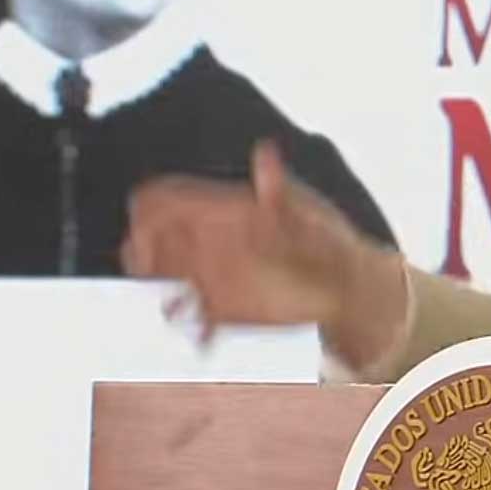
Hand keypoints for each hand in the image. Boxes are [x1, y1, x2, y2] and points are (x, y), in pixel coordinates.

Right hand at [122, 140, 406, 364]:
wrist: (347, 286)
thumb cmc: (327, 236)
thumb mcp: (305, 208)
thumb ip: (278, 188)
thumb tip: (265, 154)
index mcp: (222, 208)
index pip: (166, 197)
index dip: (149, 208)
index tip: (147, 224)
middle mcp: (211, 241)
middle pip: (152, 239)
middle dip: (143, 251)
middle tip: (152, 266)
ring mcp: (214, 276)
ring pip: (163, 280)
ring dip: (161, 291)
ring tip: (177, 303)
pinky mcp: (226, 310)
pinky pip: (194, 322)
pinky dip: (195, 330)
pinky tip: (206, 336)